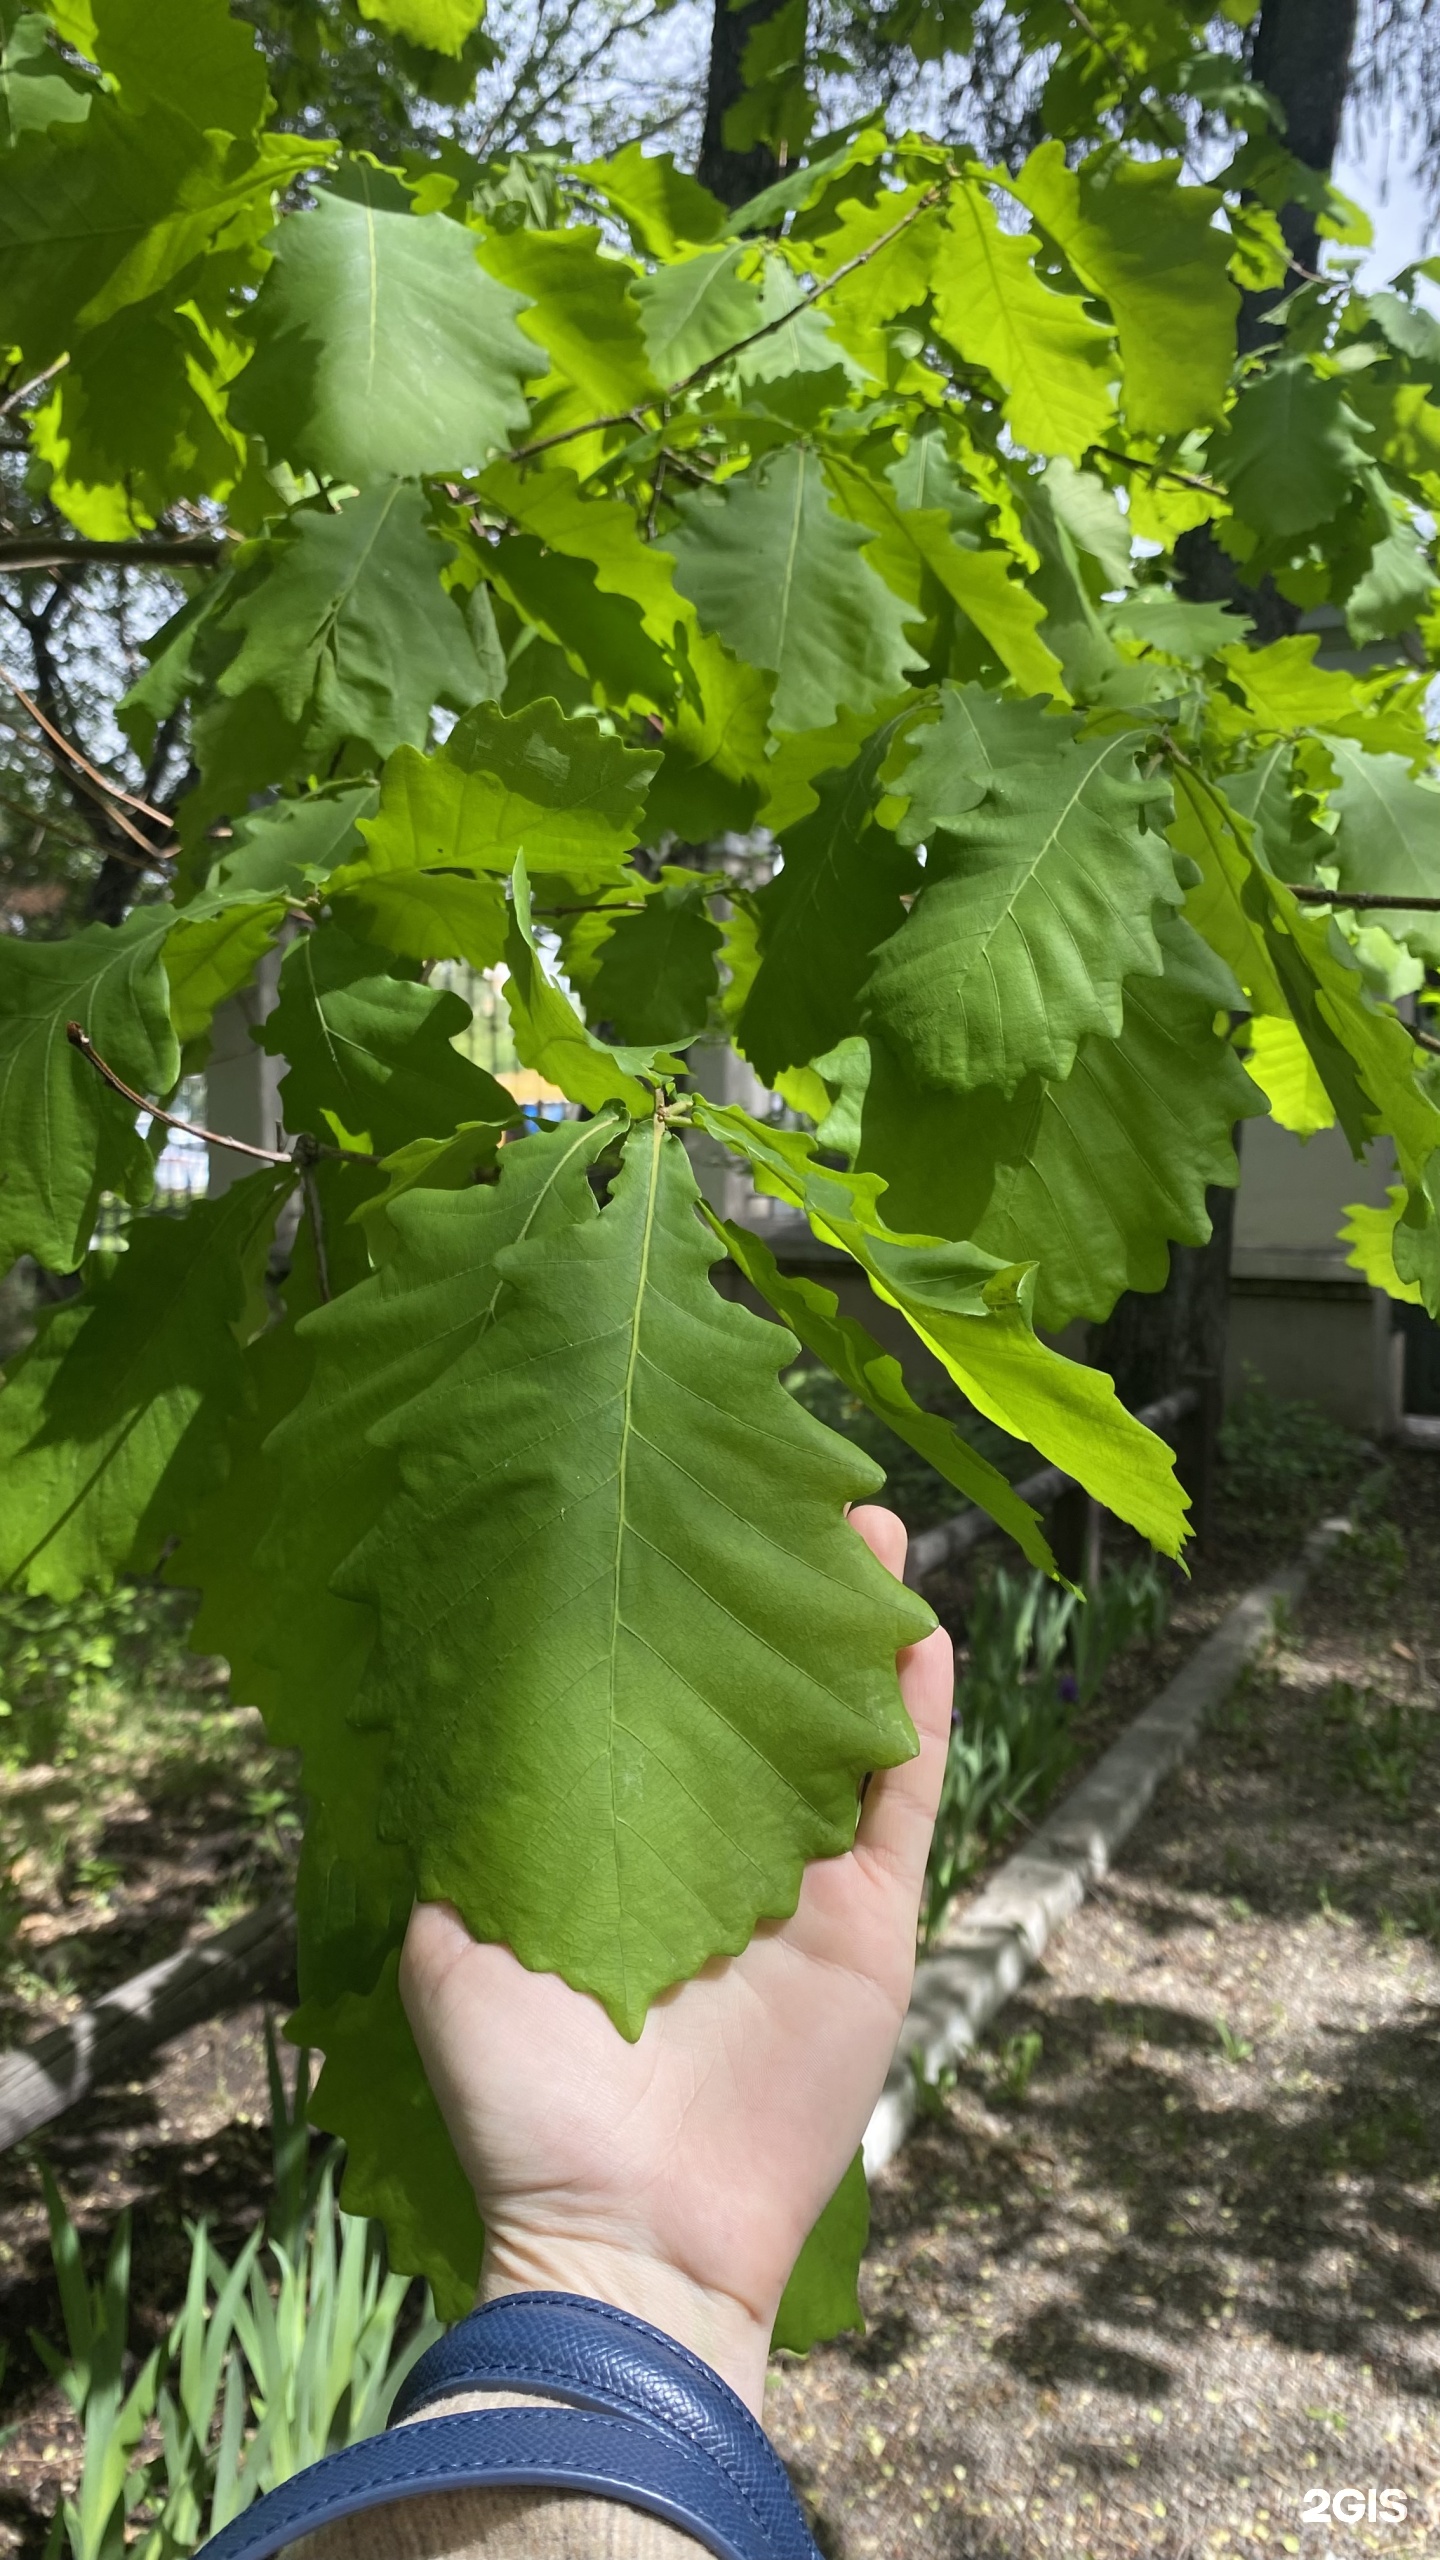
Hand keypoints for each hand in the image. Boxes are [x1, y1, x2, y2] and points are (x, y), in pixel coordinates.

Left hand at [399, 1505, 952, 2414]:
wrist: (631, 2230)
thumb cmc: (528, 2100)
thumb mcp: (456, 1947)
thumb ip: (465, 1841)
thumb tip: (445, 1725)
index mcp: (625, 1848)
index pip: (655, 1705)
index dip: (669, 1617)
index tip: (671, 1519)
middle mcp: (718, 1848)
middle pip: (759, 1694)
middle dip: (771, 1596)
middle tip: (779, 1489)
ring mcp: (803, 1883)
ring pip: (841, 1727)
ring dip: (856, 1628)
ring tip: (865, 1524)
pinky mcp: (870, 1922)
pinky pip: (904, 1800)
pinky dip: (916, 1717)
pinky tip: (920, 1632)